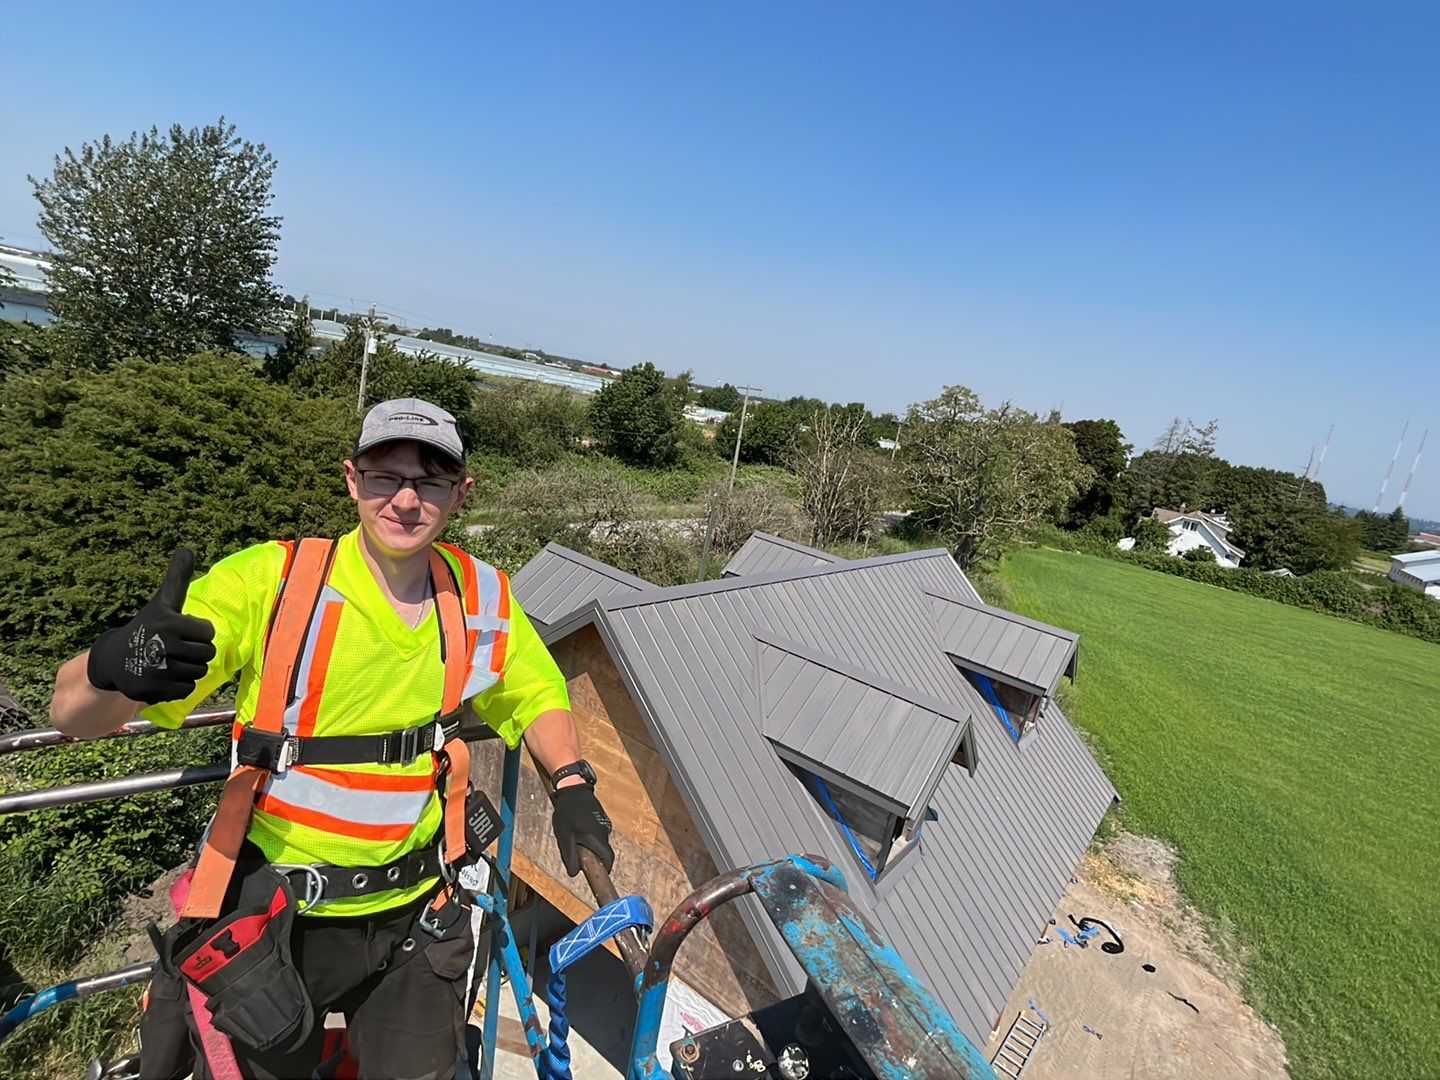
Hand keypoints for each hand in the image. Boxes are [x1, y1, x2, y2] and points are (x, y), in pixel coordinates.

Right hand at [87, 549, 216, 704]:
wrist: (114, 659)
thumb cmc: (147, 627)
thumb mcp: (162, 602)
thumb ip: (177, 578)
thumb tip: (186, 548)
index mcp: (169, 623)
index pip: (208, 633)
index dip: (197, 632)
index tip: (179, 631)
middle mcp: (163, 646)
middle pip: (207, 654)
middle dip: (195, 652)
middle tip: (174, 648)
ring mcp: (157, 670)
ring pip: (198, 673)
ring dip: (188, 669)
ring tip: (169, 661)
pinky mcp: (152, 691)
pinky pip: (186, 690)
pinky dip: (178, 686)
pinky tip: (163, 677)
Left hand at [552, 785, 613, 875]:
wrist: (573, 788)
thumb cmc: (567, 813)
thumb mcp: (565, 837)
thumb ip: (570, 856)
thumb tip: (574, 873)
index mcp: (597, 837)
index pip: (608, 858)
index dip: (606, 868)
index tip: (600, 874)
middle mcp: (604, 830)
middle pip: (602, 850)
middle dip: (592, 855)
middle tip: (578, 853)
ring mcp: (604, 822)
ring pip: (599, 841)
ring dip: (589, 844)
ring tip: (574, 835)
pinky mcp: (601, 817)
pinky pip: (597, 832)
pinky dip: (589, 835)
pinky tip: (577, 827)